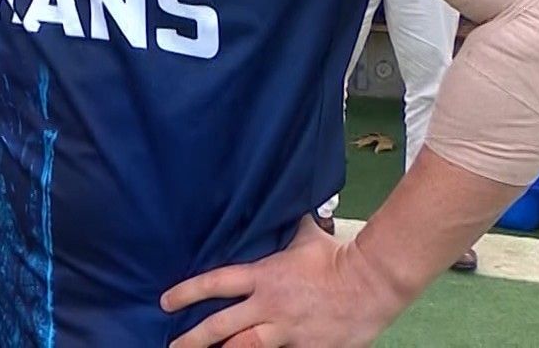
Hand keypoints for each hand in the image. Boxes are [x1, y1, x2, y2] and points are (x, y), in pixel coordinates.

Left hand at [161, 217, 403, 347]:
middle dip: (193, 338)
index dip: (188, 293)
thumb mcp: (303, 236)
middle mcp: (269, 306)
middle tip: (172, 345)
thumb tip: (275, 205)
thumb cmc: (337, 257)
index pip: (216, 283)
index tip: (166, 302)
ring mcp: (286, 331)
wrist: (372, 284)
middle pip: (221, 326)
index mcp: (264, 277)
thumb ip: (283, 226)